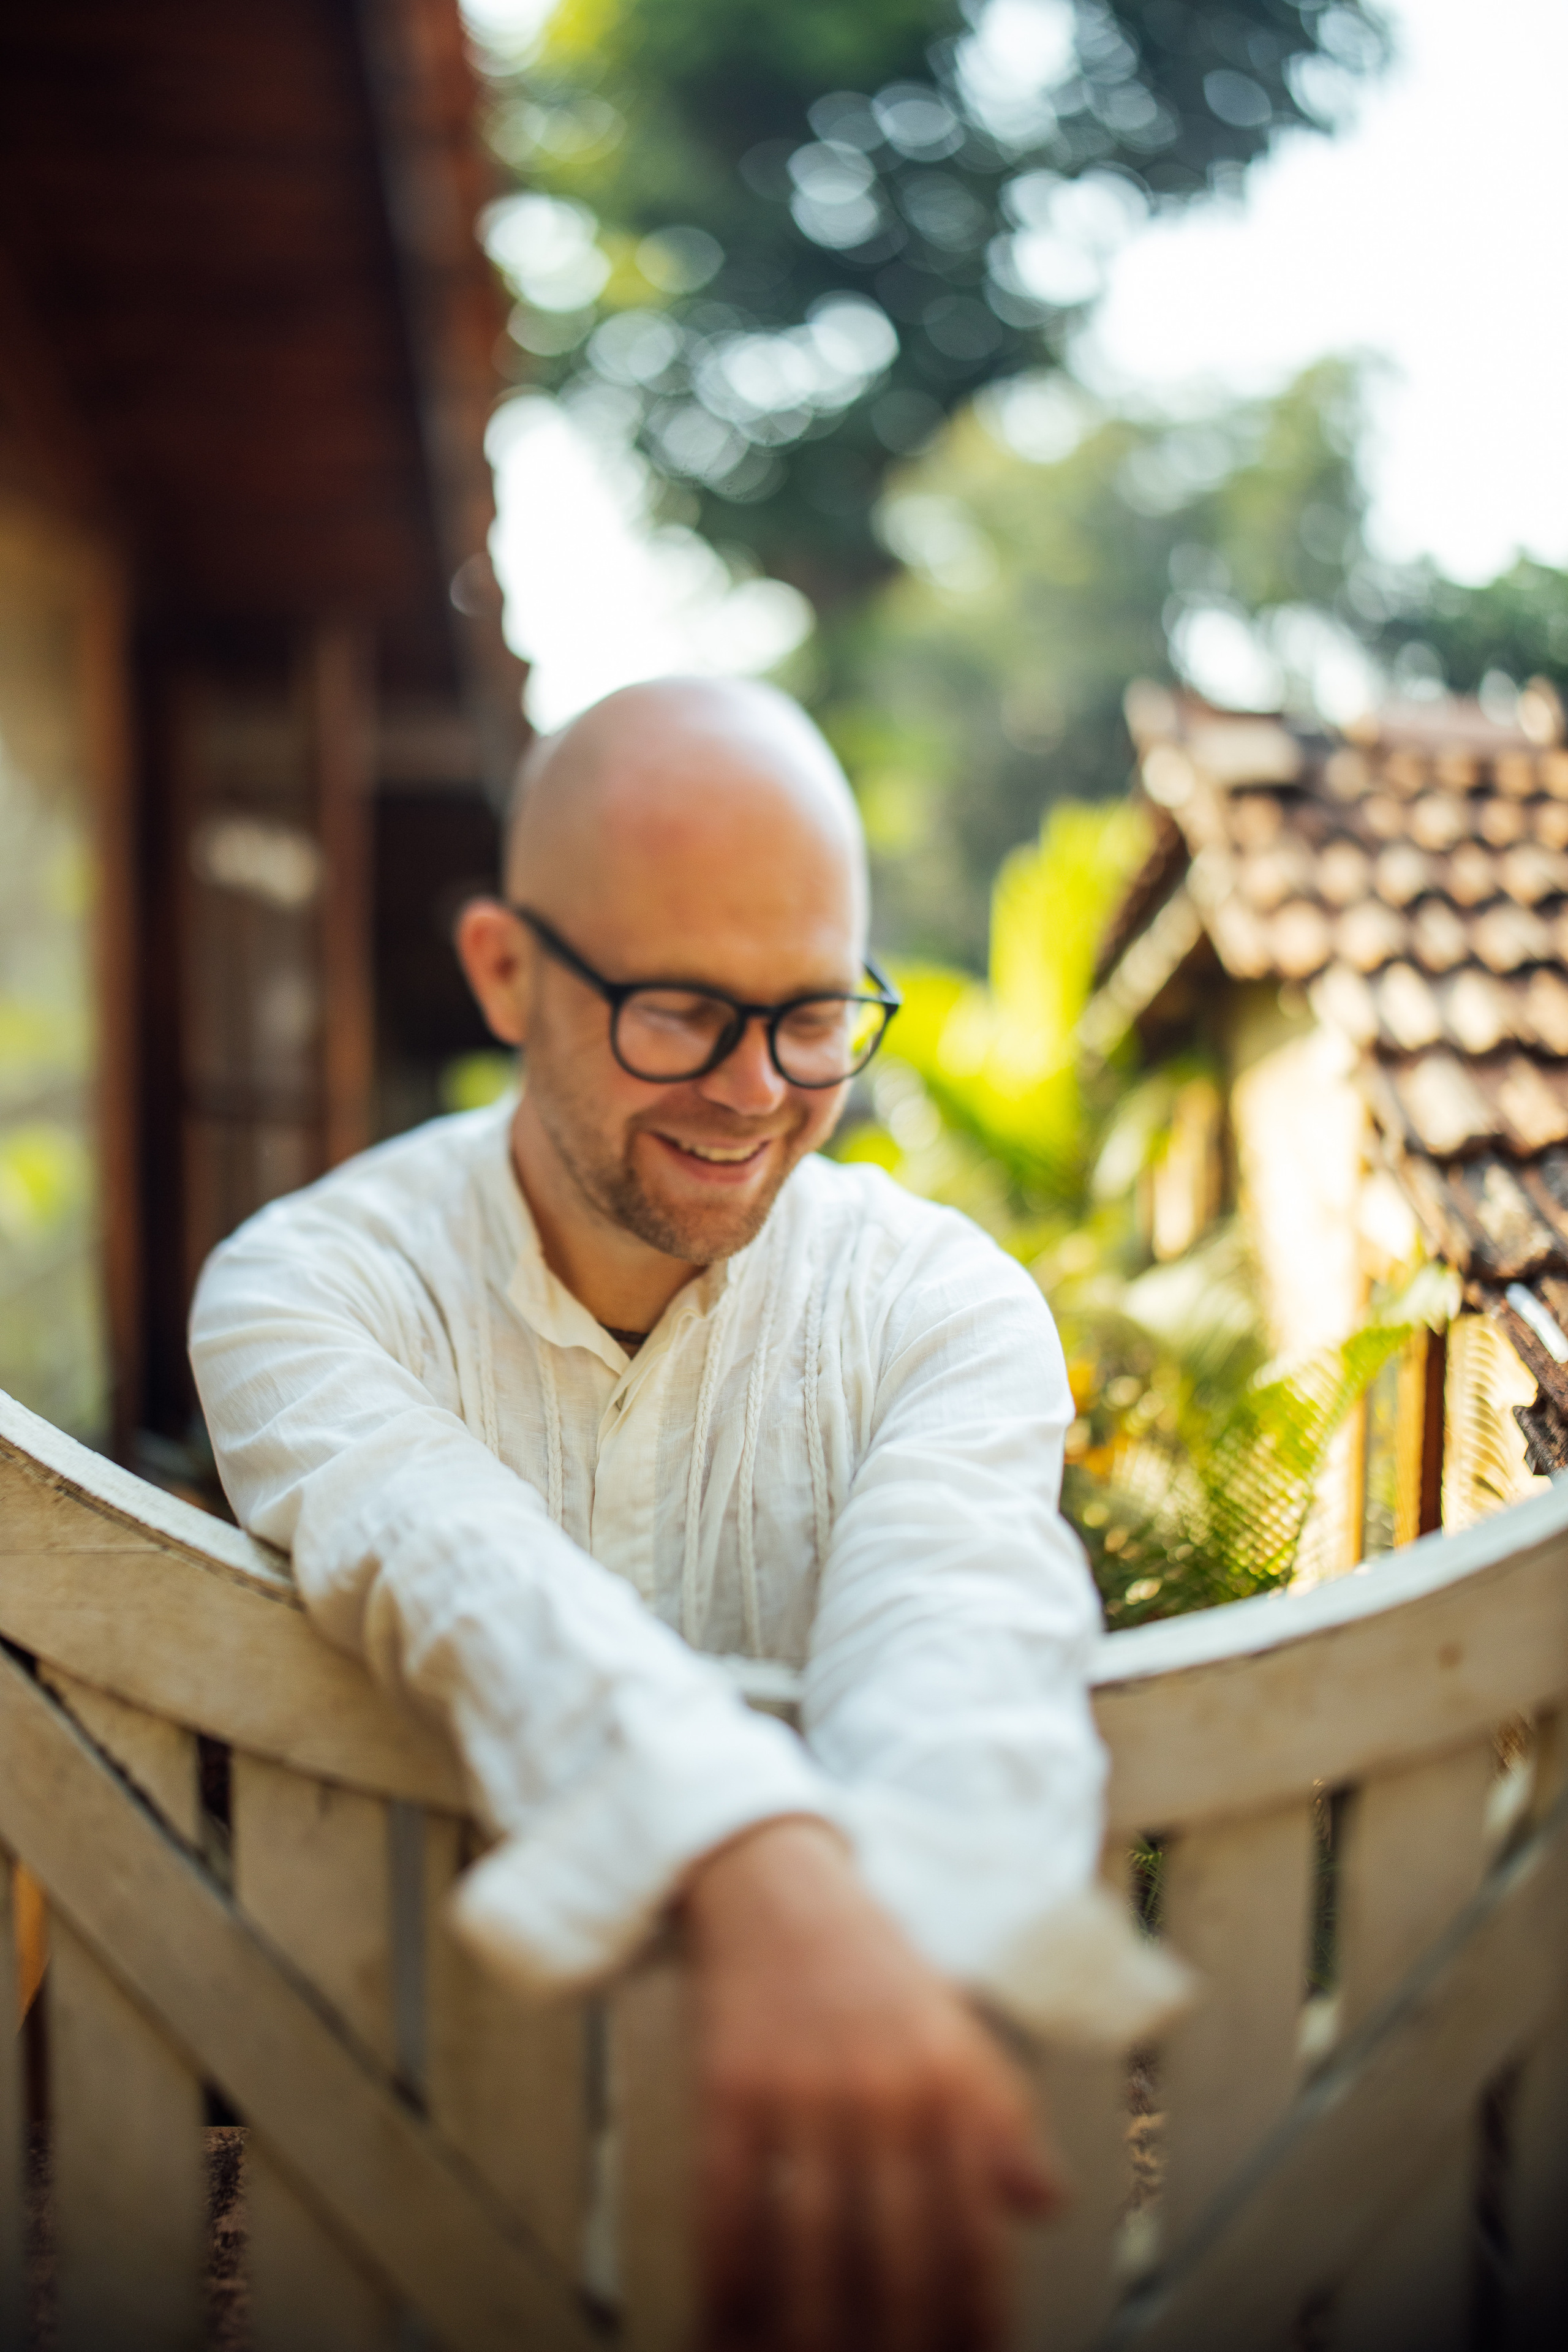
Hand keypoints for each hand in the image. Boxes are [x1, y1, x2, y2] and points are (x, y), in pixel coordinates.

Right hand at [679, 1817, 1061, 2351]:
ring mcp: (804, 2083)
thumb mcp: (954, 2027)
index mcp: (954, 2074)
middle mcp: (887, 2083)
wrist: (773, 1877)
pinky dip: (729, 2279)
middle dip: (899, 2335)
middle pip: (900, 2248)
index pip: (978, 2223)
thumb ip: (1001, 2118)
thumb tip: (1046, 2204)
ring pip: (812, 2241)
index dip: (976, 2311)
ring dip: (810, 2328)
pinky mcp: (730, 2081)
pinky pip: (729, 2204)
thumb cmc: (870, 1964)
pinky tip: (729, 2326)